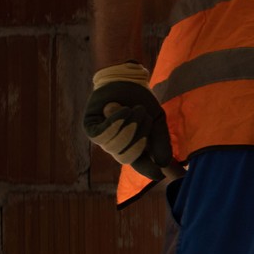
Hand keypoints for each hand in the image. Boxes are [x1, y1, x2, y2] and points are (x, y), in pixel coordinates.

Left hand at [83, 61, 176, 180]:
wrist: (125, 79)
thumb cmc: (140, 100)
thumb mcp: (156, 120)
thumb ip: (160, 141)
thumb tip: (162, 163)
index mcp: (134, 147)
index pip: (140, 164)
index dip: (148, 171)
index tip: (158, 174)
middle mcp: (117, 146)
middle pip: (126, 156)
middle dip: (139, 136)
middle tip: (145, 115)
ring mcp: (103, 139)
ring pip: (114, 146)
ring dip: (128, 126)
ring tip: (133, 109)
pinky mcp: (91, 128)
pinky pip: (102, 135)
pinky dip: (114, 123)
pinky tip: (122, 110)